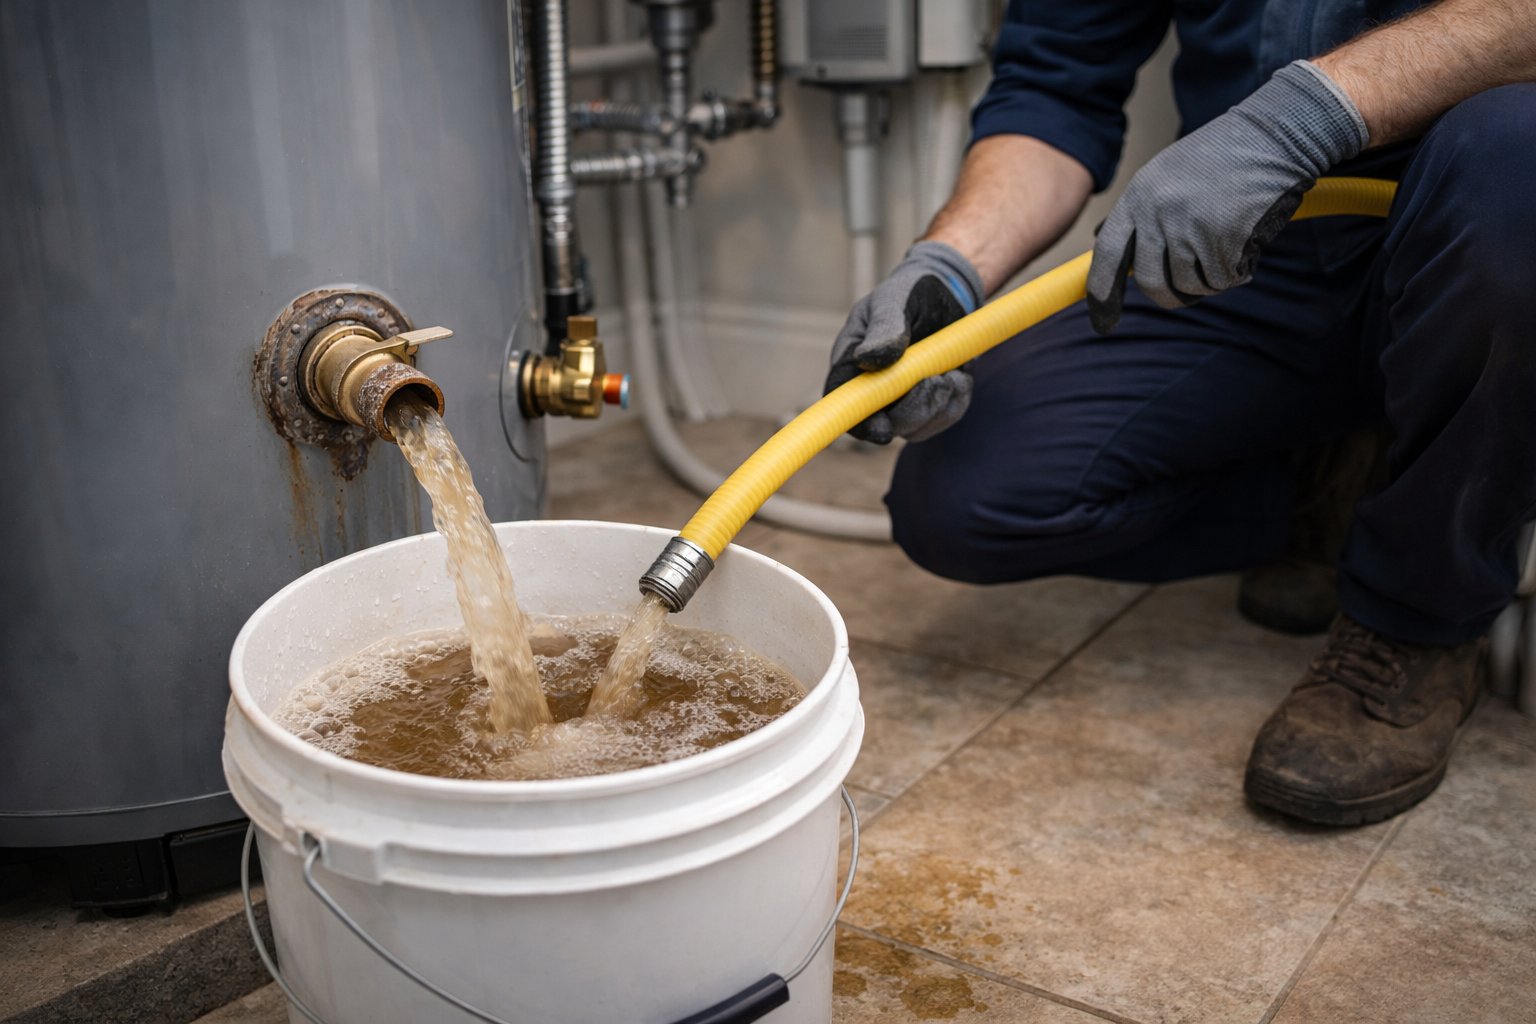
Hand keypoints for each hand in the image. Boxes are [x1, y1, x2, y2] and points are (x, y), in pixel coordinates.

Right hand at [825, 241, 983, 443]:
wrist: (947, 290)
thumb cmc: (911, 291)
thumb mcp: (894, 301)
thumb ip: (884, 328)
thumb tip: (867, 360)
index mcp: (852, 363)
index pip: (844, 403)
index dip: (860, 424)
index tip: (883, 431)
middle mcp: (874, 388)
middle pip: (885, 424)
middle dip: (914, 409)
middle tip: (937, 379)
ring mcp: (903, 399)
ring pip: (916, 428)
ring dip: (940, 405)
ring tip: (952, 372)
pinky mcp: (932, 402)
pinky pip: (943, 418)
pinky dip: (957, 401)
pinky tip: (959, 375)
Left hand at [1087, 61, 1367, 333]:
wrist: (1274, 135)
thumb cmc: (1223, 157)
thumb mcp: (1167, 177)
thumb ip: (1142, 216)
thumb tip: (1119, 259)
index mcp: (1138, 196)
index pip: (1107, 255)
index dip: (1102, 295)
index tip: (1104, 323)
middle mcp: (1156, 213)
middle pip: (1151, 282)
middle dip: (1172, 296)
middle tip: (1191, 293)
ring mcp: (1188, 227)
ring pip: (1191, 284)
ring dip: (1212, 278)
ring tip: (1228, 247)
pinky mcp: (1222, 239)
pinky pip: (1223, 279)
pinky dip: (1238, 271)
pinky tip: (1247, 243)